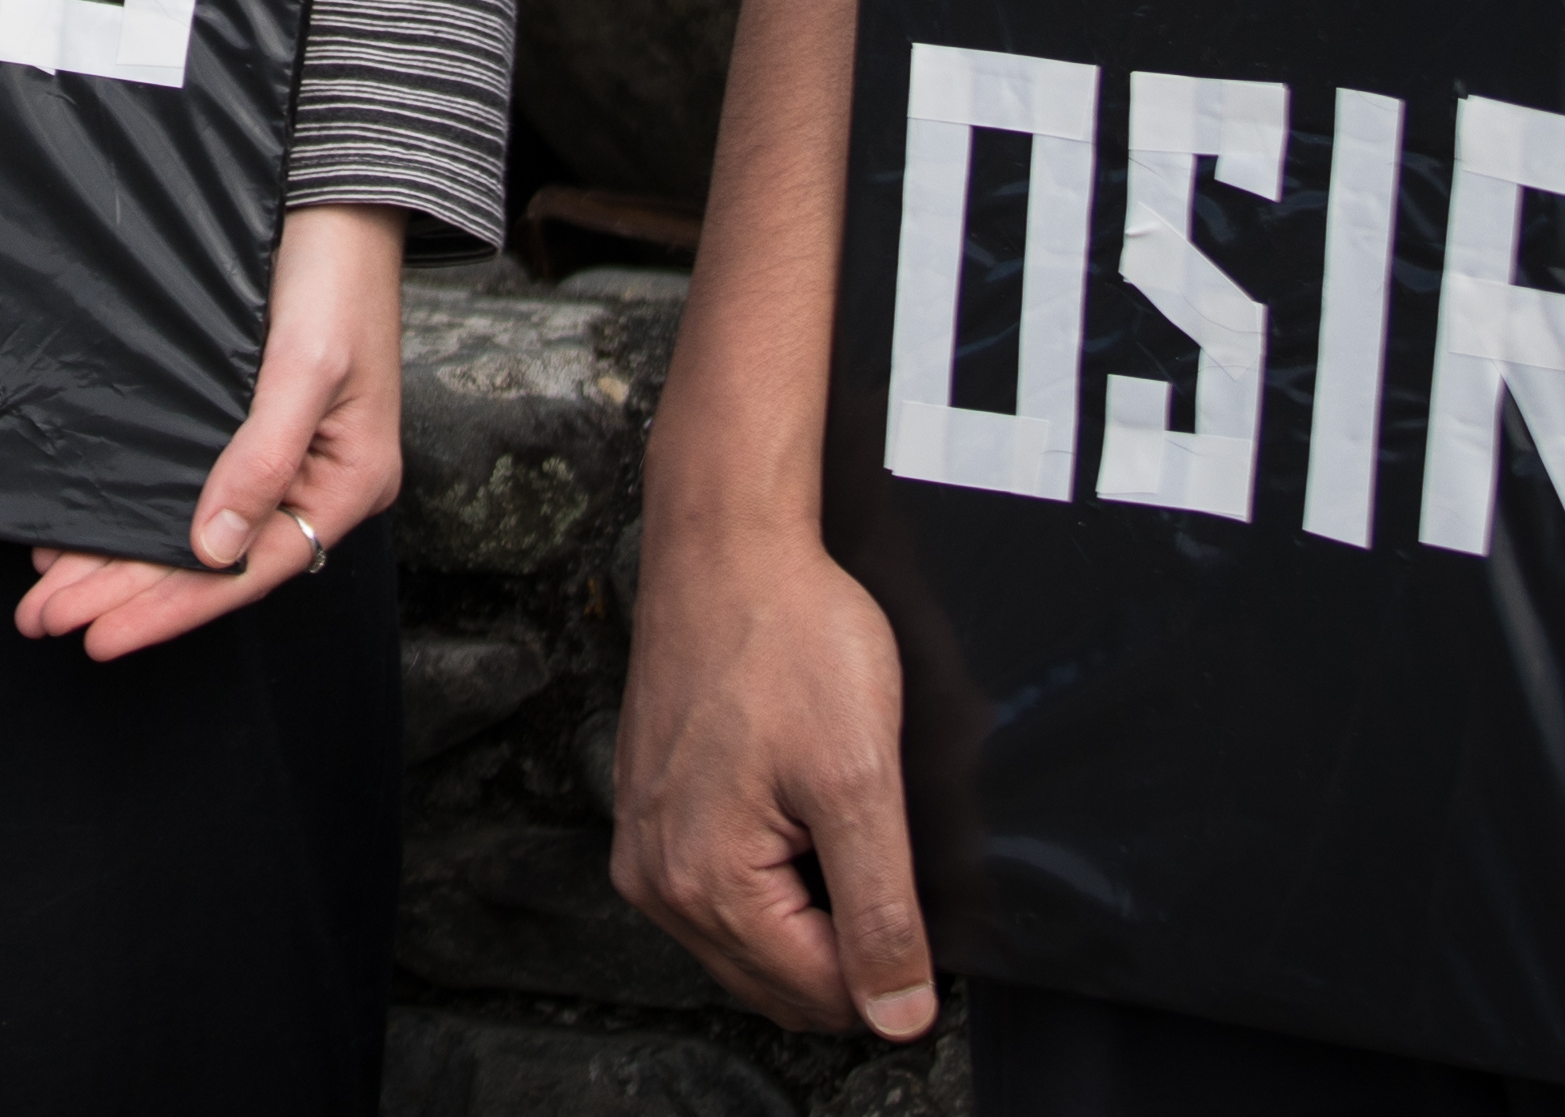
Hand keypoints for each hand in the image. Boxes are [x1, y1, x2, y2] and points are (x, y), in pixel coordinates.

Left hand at [22, 202, 405, 660]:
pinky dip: (139, 516)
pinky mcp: (252, 428)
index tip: (100, 632)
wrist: (338, 198)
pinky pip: (190, 490)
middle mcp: (314, 485)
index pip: (246, 570)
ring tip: (50, 594)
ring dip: (123, 566)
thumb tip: (213, 545)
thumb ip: (262, 457)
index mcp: (344, 484)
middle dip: (127, 596)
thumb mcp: (305, 368)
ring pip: (195, 535)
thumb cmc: (336, 277)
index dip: (170, 607)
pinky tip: (90, 536)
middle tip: (45, 619)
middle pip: (212, 565)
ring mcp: (284, 459)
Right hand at [603, 513, 939, 1041]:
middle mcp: (656, 880)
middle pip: (780, 984)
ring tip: (844, 834)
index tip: (920, 900)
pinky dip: (772, 886)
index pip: (822, 996)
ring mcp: (644, 847)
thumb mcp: (860, 782)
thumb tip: (899, 1015)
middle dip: (847, 951)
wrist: (727, 548)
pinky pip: (719, 895)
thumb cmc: (787, 639)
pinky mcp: (648, 814)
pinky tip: (803, 824)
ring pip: (751, 946)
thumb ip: (881, 912)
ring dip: (810, 921)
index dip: (894, 969)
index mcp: (703, 882)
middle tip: (887, 862)